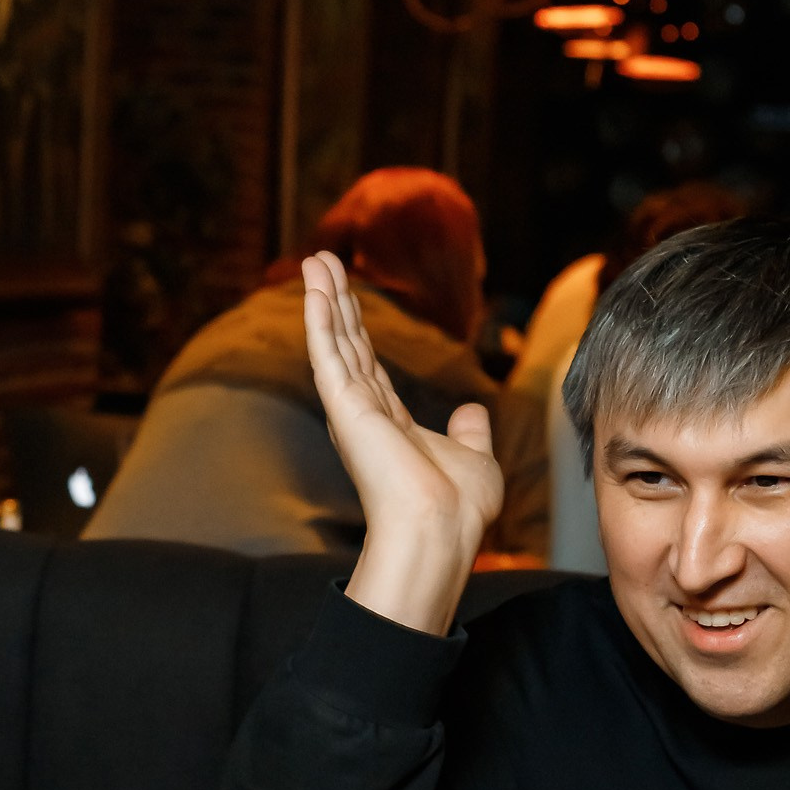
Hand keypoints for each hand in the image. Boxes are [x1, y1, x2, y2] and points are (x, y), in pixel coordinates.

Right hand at [303, 250, 502, 633]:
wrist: (442, 529)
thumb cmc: (458, 507)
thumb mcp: (475, 458)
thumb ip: (470, 432)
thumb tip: (471, 411)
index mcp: (390, 422)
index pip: (368, 363)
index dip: (356, 326)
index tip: (347, 294)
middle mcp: (365, 413)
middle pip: (346, 343)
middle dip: (335, 301)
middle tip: (321, 261)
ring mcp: (352, 409)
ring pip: (333, 341)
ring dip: (322, 298)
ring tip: (314, 261)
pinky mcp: (344, 406)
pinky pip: (328, 353)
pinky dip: (319, 319)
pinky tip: (315, 288)